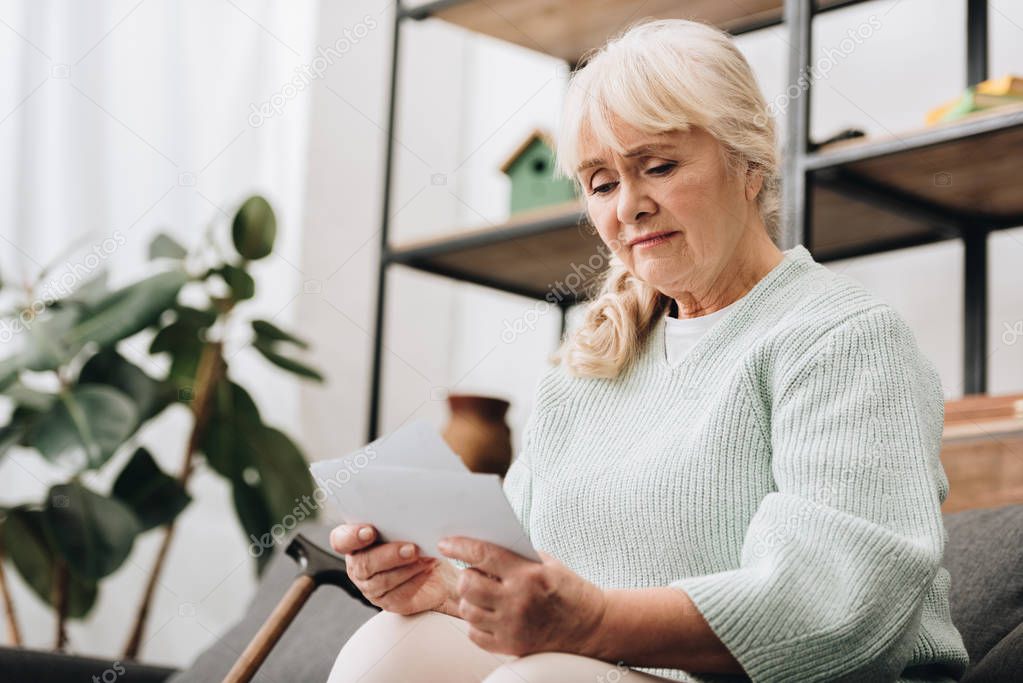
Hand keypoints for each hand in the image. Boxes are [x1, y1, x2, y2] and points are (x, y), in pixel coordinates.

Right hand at [330, 524, 459, 615]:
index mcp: (356, 541)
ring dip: (406, 568)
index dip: (352, 537)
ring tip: (424, 558)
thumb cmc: (418, 542)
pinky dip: (414, 580)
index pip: (341, 540)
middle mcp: (359, 564)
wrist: (437, 571)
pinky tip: (425, 570)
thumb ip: (400, 522)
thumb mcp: (409, 526)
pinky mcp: (388, 601)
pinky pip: (398, 594)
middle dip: (389, 555)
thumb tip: (410, 514)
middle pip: (364, 563)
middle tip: (412, 548)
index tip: (370, 532)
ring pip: (382, 580)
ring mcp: (371, 586)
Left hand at [437, 537, 607, 656]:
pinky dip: (476, 622)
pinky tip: (489, 614)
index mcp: (528, 575)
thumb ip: (515, 555)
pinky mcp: (511, 647)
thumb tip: (480, 546)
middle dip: (466, 574)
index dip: (459, 546)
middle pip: (468, 584)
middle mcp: (518, 601)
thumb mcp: (546, 563)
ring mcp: (513, 627)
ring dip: (470, 599)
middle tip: (474, 572)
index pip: (483, 554)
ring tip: (483, 594)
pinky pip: (474, 634)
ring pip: (467, 610)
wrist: (591, 626)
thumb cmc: (568, 589)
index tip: (445, 543)